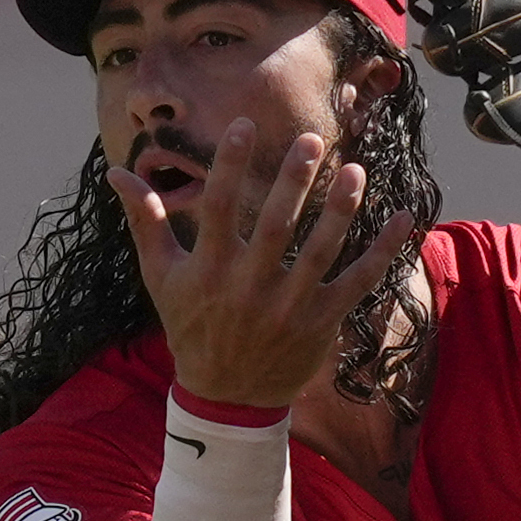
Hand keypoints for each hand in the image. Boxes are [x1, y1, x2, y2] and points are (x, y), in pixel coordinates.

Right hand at [110, 122, 415, 410]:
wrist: (225, 396)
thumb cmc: (191, 326)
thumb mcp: (161, 277)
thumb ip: (145, 222)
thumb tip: (115, 172)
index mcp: (209, 272)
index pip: (217, 209)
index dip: (228, 165)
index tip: (244, 124)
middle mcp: (248, 288)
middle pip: (276, 227)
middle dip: (293, 181)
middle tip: (311, 139)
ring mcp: (288, 307)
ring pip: (320, 252)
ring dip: (340, 210)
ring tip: (356, 171)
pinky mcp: (320, 322)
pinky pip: (357, 282)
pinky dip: (384, 252)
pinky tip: (404, 218)